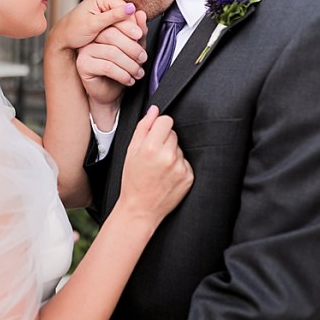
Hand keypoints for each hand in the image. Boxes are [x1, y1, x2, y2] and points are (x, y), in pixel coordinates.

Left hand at [50, 0, 142, 50]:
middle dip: (131, 28)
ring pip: (124, 20)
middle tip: (138, 43)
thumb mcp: (93, 24)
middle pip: (125, 13)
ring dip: (128, 32)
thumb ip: (112, 16)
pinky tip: (126, 43)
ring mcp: (106, 8)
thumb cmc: (73, 31)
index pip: (124, 8)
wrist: (63, 39)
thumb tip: (131, 8)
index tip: (138, 36)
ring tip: (134, 45)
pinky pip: (119, 24)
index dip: (131, 22)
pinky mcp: (106, 17)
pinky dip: (123, 33)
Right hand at [76, 10, 147, 111]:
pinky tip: (129, 80)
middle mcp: (91, 38)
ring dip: (130, 64)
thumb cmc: (121, 69)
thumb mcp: (134, 49)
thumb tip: (140, 13)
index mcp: (102, 29)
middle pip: (112, 35)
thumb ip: (138, 33)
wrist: (110, 93)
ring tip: (138, 73)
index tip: (142, 41)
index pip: (115, 23)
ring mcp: (84, 51)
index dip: (131, 31)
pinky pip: (106, 67)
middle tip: (143, 59)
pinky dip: (122, 74)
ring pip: (111, 52)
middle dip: (132, 48)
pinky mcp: (83, 65)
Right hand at [119, 105, 193, 226]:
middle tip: (154, 156)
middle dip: (164, 141)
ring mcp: (180, 167)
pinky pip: (186, 162)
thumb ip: (143, 128)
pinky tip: (167, 176)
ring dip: (172, 154)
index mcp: (151, 147)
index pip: (166, 121)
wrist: (141, 209)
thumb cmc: (133, 181)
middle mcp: (168, 156)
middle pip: (173, 133)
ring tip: (159, 168)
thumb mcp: (131, 152)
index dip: (159, 127)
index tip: (154, 136)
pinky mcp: (189, 176)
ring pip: (180, 148)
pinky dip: (178, 166)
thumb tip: (153, 110)